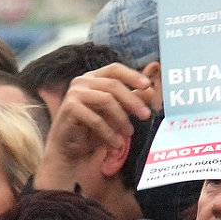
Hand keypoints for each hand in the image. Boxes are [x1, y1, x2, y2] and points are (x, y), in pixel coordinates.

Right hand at [36, 63, 153, 189]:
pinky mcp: (69, 108)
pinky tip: (116, 144)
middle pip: (113, 85)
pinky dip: (108, 132)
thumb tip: (152, 91)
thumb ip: (131, 101)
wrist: (69, 150)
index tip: (148, 85)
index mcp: (93, 78)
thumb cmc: (92, 130)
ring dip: (121, 118)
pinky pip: (95, 118)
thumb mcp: (116, 114)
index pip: (115, 69)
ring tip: (129, 133)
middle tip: (146, 115)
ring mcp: (74, 93)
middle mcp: (82, 81)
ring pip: (106, 100)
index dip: (132, 75)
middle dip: (132, 101)